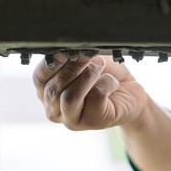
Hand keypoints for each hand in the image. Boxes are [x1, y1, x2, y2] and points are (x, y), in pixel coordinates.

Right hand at [33, 52, 147, 129]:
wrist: (130, 94)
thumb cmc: (105, 75)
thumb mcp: (87, 61)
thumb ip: (74, 56)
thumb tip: (70, 48)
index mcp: (46, 92)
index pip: (39, 78)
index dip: (52, 62)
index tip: (66, 48)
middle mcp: (54, 110)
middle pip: (53, 89)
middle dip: (71, 67)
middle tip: (87, 54)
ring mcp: (72, 120)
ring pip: (71, 97)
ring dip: (87, 76)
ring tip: (101, 64)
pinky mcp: (93, 122)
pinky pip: (95, 97)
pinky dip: (106, 83)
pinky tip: (113, 83)